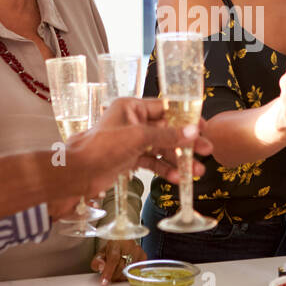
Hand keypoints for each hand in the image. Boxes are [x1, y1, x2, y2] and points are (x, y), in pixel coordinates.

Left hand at [64, 97, 213, 199]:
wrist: (79, 172)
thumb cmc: (102, 147)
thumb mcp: (138, 138)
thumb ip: (167, 135)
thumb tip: (192, 132)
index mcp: (131, 108)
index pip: (164, 109)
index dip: (185, 118)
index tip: (202, 127)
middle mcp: (132, 122)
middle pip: (166, 130)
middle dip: (186, 143)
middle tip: (206, 151)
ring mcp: (131, 141)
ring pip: (161, 148)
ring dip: (178, 159)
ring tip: (195, 171)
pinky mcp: (129, 158)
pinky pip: (152, 162)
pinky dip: (164, 169)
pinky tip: (176, 178)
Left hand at [91, 239, 146, 285]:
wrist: (123, 238)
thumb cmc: (112, 248)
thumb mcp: (101, 253)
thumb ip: (97, 261)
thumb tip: (101, 267)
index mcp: (116, 243)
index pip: (113, 259)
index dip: (108, 271)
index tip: (104, 282)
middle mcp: (130, 246)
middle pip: (121, 268)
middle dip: (113, 276)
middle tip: (109, 277)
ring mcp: (138, 252)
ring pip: (129, 271)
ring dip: (121, 276)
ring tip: (117, 273)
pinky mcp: (143, 257)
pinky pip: (136, 272)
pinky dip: (129, 275)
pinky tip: (125, 272)